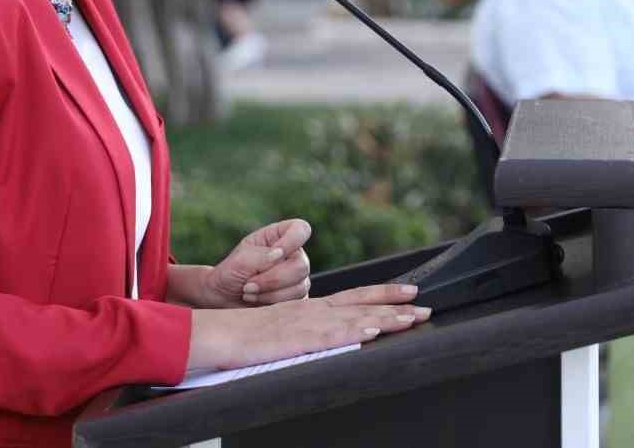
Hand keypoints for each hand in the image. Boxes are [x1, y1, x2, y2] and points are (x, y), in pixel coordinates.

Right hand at [186, 283, 430, 370]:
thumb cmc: (241, 338)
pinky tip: (369, 332)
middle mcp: (311, 312)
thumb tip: (327, 340)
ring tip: (410, 317)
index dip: (382, 295)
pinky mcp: (292, 339)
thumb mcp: (280, 332)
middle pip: (360, 303)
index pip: (353, 298)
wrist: (210, 333)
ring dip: (383, 317)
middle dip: (394, 304)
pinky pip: (326, 336)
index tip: (410, 292)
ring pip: (351, 318)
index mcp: (309, 310)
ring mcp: (303, 324)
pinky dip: (350, 332)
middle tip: (424, 304)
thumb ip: (304, 333)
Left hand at [202, 219, 312, 307]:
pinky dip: (273, 304)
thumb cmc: (231, 272)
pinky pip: (295, 303)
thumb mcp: (241, 260)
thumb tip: (280, 255)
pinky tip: (257, 301)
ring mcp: (297, 278)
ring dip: (270, 294)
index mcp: (280, 236)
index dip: (292, 242)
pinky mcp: (296, 298)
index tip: (274, 255)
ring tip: (249, 293)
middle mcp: (293, 255)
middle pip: (301, 266)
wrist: (223, 298)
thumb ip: (261, 256)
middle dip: (273, 279)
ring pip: (299, 287)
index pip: (301, 230)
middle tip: (248, 284)